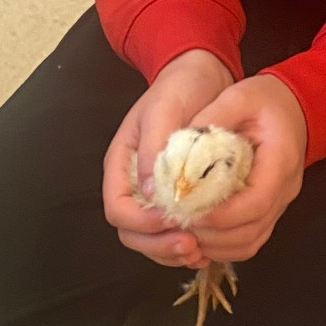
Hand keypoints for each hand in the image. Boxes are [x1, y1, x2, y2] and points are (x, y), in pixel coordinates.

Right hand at [102, 48, 234, 267]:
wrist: (203, 73)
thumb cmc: (179, 87)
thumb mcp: (163, 110)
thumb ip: (154, 149)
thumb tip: (150, 192)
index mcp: (122, 165)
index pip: (118, 209)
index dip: (141, 223)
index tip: (171, 220)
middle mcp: (134, 183)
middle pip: (133, 232)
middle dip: (158, 244)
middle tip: (190, 246)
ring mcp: (155, 192)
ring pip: (153, 237)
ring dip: (173, 250)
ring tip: (200, 251)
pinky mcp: (179, 195)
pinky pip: (174, 230)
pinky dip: (186, 243)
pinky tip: (207, 246)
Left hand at [183, 74, 307, 263]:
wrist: (295, 105)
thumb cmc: (267, 99)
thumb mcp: (239, 96)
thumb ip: (212, 117)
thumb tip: (178, 145)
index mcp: (281, 161)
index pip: (255, 203)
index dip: (221, 214)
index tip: (188, 209)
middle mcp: (285, 190)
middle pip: (251, 231)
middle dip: (211, 233)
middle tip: (178, 221)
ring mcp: (280, 203)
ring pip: (250, 242)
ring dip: (216, 244)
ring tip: (185, 228)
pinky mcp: (271, 209)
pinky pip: (250, 239)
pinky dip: (224, 244)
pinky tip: (202, 231)